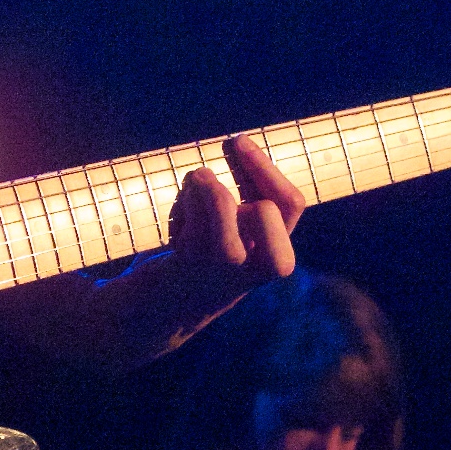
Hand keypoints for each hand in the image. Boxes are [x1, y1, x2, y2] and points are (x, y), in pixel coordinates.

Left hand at [167, 134, 300, 287]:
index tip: (238, 141)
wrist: (159, 308)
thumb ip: (246, 192)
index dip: (265, 167)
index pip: (291, 204)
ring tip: (195, 184)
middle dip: (248, 175)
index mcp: (272, 253)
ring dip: (204, 181)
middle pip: (271, 207)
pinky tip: (179, 212)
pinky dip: (184, 199)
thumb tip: (239, 143)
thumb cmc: (201, 255)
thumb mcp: (232, 225)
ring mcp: (223, 267)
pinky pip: (192, 211)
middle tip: (225, 169)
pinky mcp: (191, 265)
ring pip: (225, 202)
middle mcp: (255, 266)